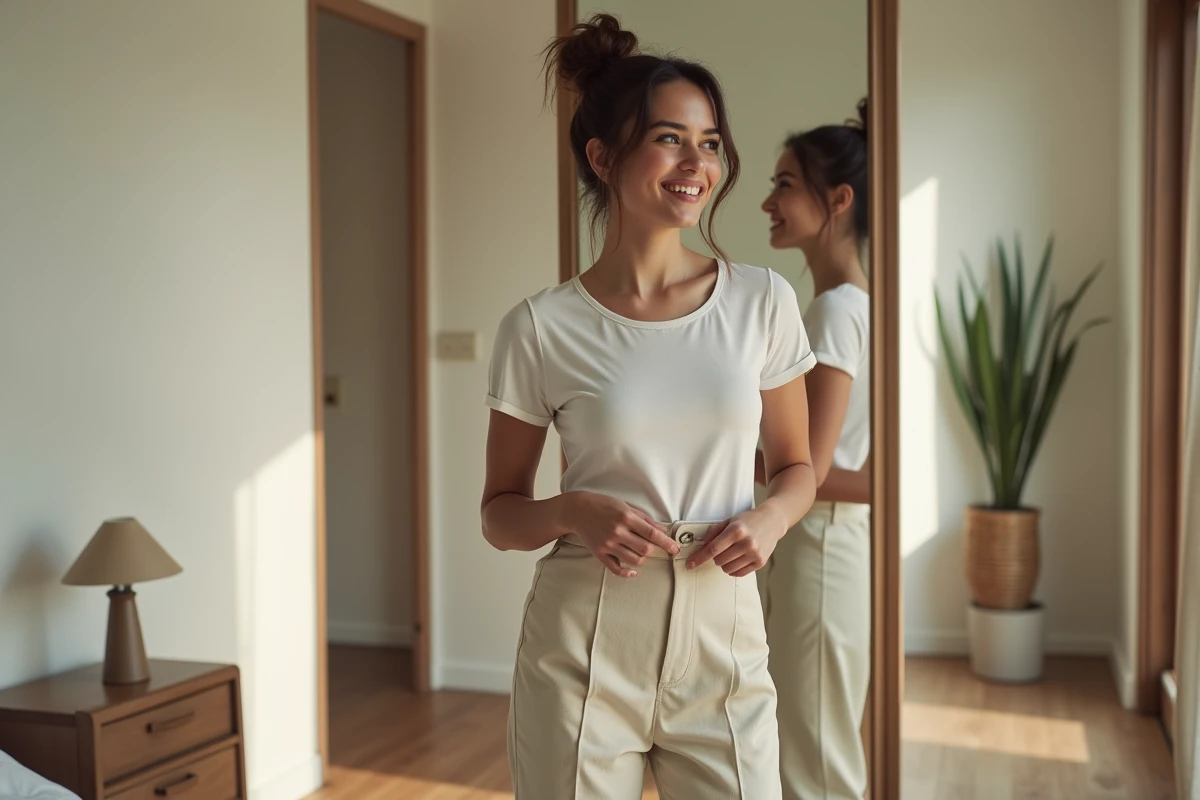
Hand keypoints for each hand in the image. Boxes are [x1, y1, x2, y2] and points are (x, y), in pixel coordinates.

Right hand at [559, 492, 678, 577]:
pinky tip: (633, 571)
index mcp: (626, 517)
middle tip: (659, 549)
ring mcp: (607, 544)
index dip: (666, 543)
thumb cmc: (603, 505)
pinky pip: (615, 568)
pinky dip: (626, 572)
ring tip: (642, 553)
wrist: (577, 510)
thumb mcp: (625, 506)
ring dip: (643, 559)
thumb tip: (662, 530)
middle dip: (656, 551)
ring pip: (633, 560)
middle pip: (645, 549)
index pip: (652, 534)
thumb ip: (644, 519)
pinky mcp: (599, 553)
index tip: (675, 549)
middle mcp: (617, 531)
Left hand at [687, 506, 787, 576]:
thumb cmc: (748, 520)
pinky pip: (739, 574)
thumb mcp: (729, 520)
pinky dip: (733, 569)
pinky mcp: (760, 562)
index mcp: (736, 531)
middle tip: (723, 548)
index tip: (690, 564)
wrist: (772, 521)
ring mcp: (754, 554)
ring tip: (731, 553)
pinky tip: (738, 559)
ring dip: (724, 564)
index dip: (699, 558)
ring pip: (727, 569)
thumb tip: (701, 546)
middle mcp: (746, 543)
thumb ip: (714, 532)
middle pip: (719, 560)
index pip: (713, 549)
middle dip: (716, 556)